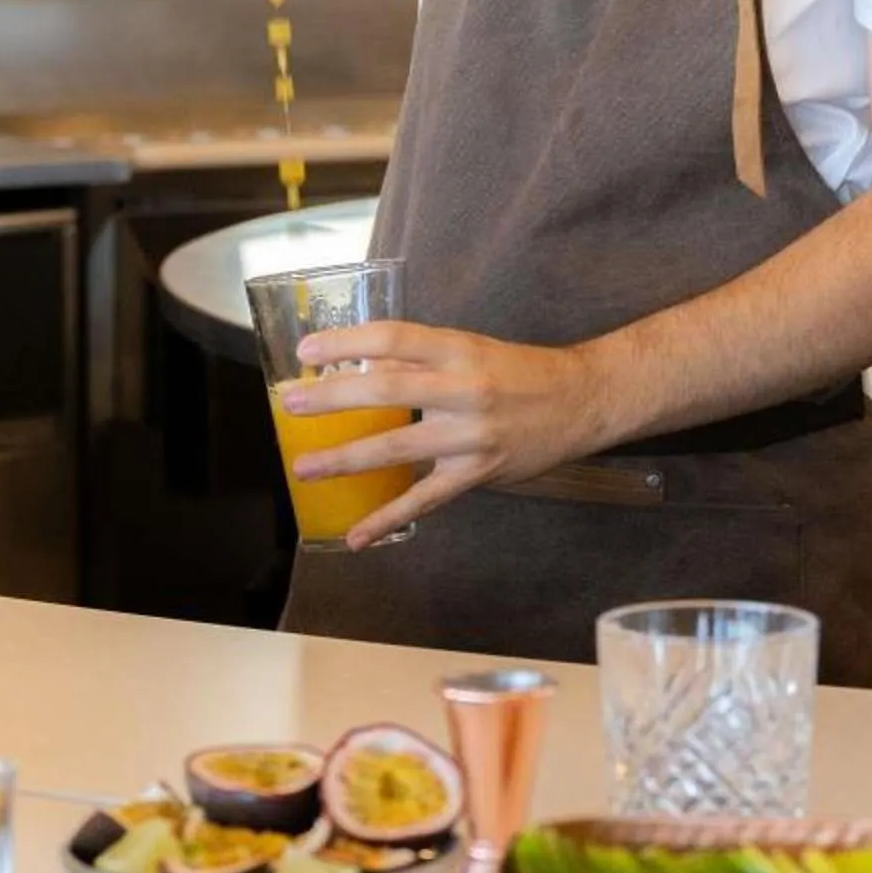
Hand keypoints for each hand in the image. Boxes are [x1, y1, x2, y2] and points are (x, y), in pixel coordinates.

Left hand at [279, 322, 619, 550]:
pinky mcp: (478, 473)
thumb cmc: (520, 371)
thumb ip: (421, 361)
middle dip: (332, 398)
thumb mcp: (471, 349)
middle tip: (289, 404)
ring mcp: (471, 435)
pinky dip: (387, 518)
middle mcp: (463, 389)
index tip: (305, 349)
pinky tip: (356, 534)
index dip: (346, 342)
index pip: (393, 339)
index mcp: (459, 349)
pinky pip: (425, 499)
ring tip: (304, 468)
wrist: (581, 401)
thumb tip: (360, 370)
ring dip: (345, 459)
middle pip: (386, 390)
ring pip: (397, 448)